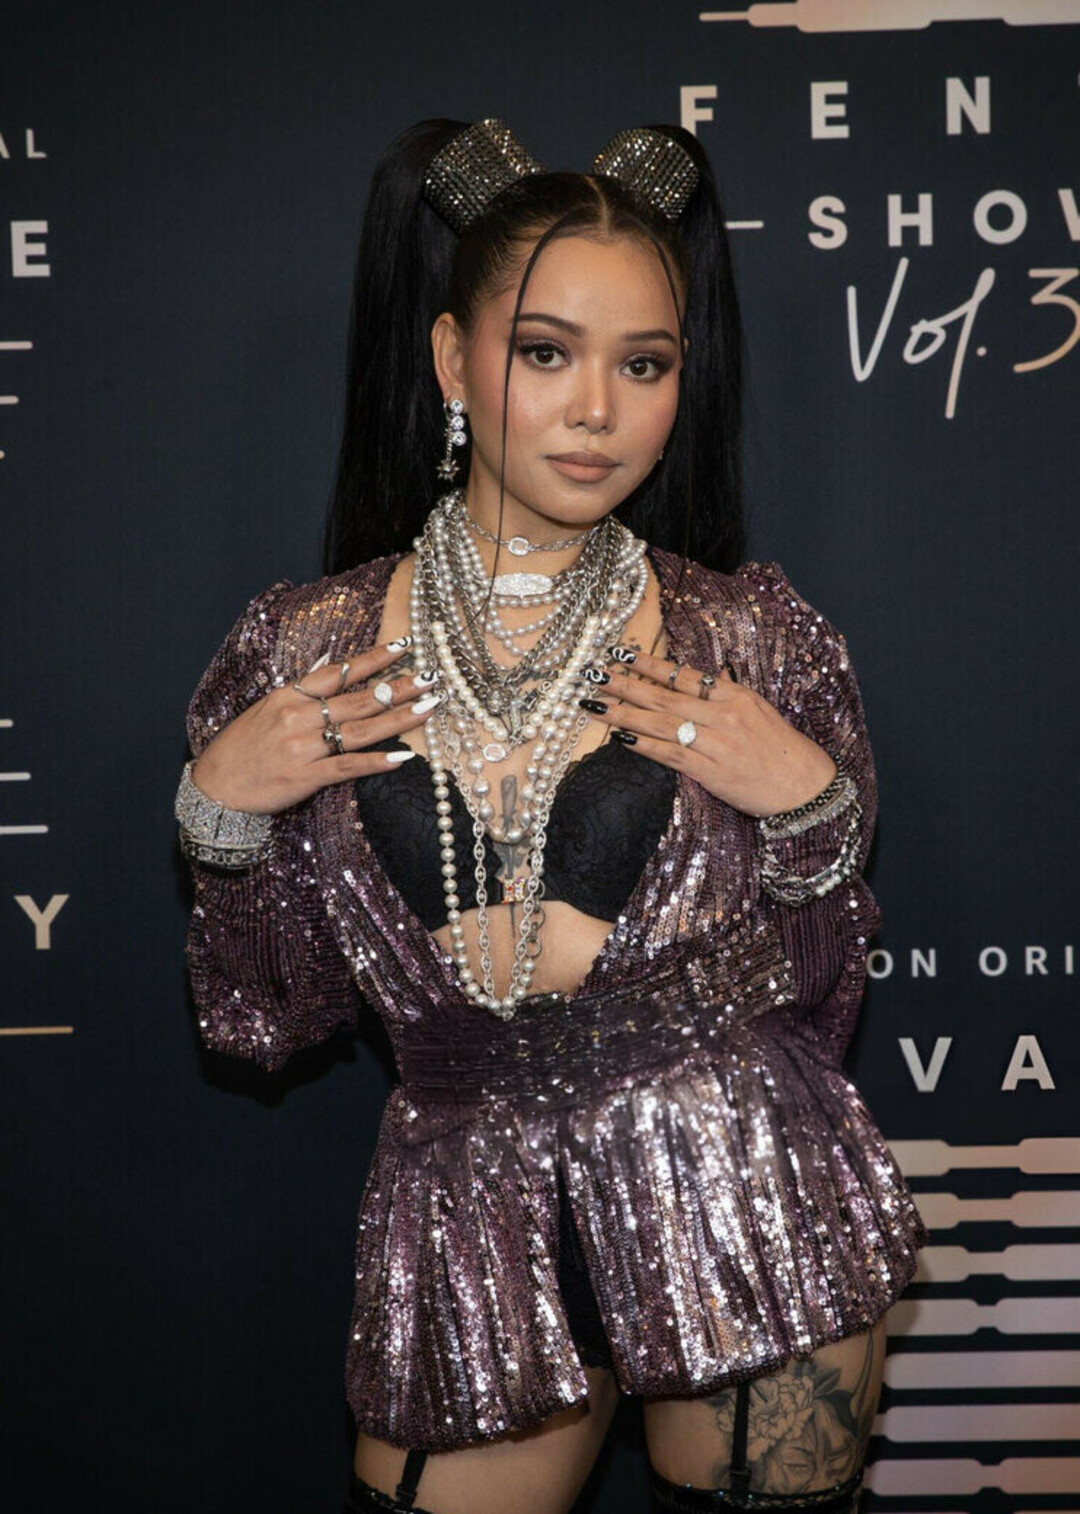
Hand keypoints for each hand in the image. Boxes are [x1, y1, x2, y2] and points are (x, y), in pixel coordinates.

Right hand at [190, 639, 440, 814]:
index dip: (373, 659)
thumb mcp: (265, 709)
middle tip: (431, 677)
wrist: (214, 788)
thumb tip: (327, 665)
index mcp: (288, 696)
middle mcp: (298, 717)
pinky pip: (348, 767)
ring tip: (428, 707)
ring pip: (360, 729)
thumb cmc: (241, 749)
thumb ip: (300, 689)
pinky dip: (377, 761)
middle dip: (398, 686)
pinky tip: (403, 757)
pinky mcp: (305, 777)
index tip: (403, 646)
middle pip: (358, 698)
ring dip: (398, 718)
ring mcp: (302, 747)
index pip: (338, 671)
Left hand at [579, 647, 836, 818]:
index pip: (684, 675)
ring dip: (625, 713)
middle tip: (595, 675)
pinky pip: (670, 755)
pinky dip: (644, 745)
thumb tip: (692, 683)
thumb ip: (724, 698)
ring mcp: (716, 743)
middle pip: (664, 696)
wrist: (804, 786)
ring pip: (661, 723)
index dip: (650, 664)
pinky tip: (621, 738)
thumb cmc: (781, 750)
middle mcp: (723, 714)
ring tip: (596, 705)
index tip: (621, 654)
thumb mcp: (757, 711)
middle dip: (626, 684)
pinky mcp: (711, 771)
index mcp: (735, 695)